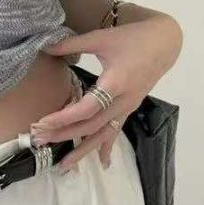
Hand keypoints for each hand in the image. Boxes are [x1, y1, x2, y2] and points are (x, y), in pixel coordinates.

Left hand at [31, 14, 182, 169]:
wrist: (164, 44)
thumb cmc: (132, 39)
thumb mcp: (100, 38)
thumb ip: (72, 44)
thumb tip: (44, 46)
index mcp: (115, 83)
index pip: (86, 109)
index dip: (63, 118)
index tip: (42, 122)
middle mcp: (122, 101)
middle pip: (90, 125)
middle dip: (64, 135)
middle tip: (39, 141)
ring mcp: (127, 107)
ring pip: (103, 134)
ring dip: (83, 150)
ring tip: (64, 166)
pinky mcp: (129, 108)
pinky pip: (116, 131)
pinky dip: (107, 147)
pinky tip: (103, 164)